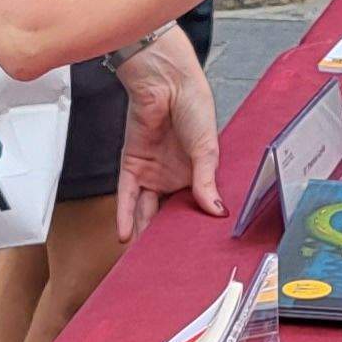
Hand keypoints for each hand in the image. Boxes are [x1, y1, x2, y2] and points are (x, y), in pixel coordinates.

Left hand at [112, 26, 223, 241]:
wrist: (165, 79)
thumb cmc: (193, 103)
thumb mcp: (207, 147)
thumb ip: (206, 180)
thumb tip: (216, 210)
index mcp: (197, 171)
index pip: (195, 206)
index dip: (194, 225)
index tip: (196, 250)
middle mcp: (174, 175)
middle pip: (168, 212)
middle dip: (166, 235)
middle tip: (167, 262)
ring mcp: (152, 171)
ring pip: (146, 209)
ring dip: (144, 231)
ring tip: (143, 258)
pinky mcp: (131, 165)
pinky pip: (126, 196)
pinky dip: (125, 215)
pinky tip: (126, 236)